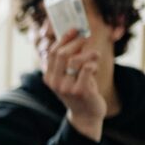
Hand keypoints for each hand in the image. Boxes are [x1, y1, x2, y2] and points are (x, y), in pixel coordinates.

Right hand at [38, 26, 104, 140]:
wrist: (85, 114)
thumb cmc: (78, 90)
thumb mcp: (69, 76)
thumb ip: (69, 60)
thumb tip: (76, 36)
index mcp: (49, 77)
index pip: (52, 52)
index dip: (64, 39)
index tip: (75, 30)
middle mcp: (54, 82)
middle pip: (62, 54)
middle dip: (76, 42)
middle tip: (87, 38)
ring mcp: (66, 88)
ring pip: (76, 60)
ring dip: (89, 54)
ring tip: (95, 55)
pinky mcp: (80, 91)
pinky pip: (87, 69)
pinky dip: (93, 65)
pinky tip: (94, 69)